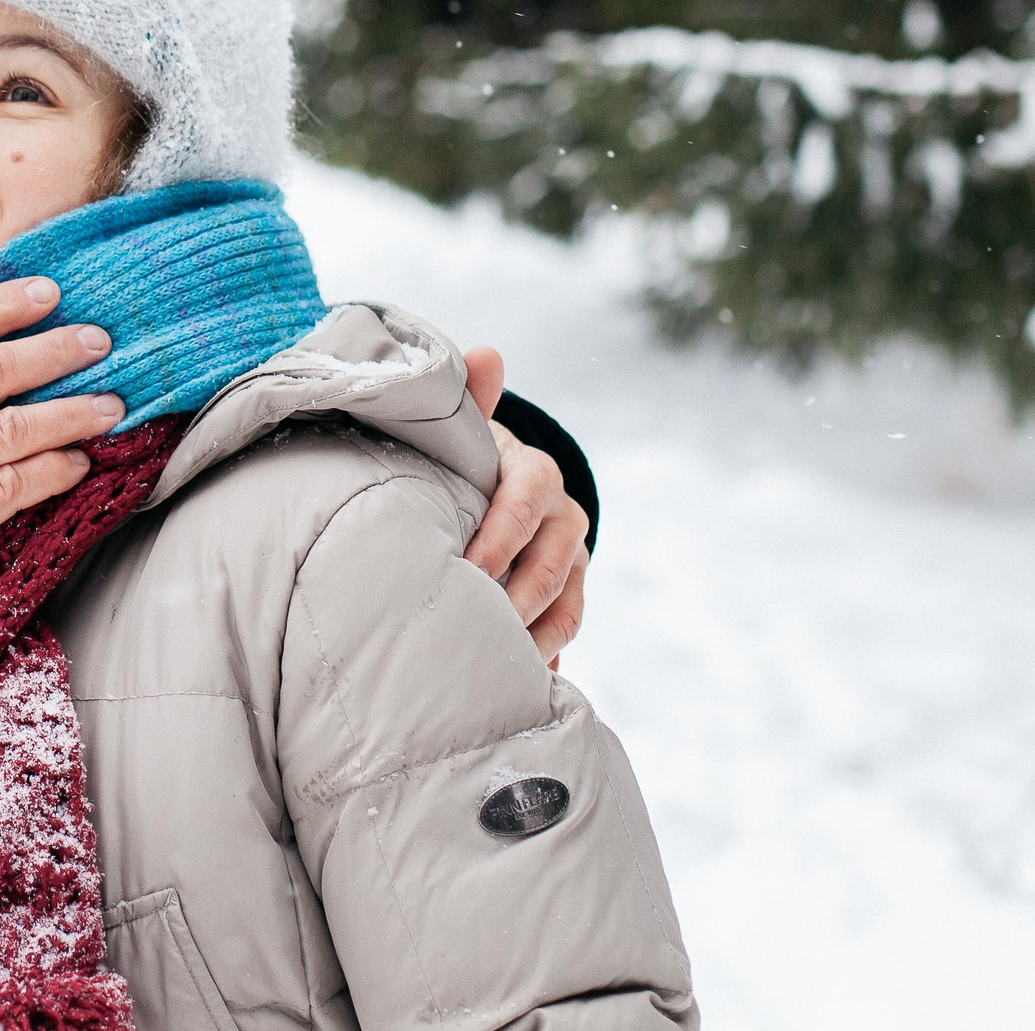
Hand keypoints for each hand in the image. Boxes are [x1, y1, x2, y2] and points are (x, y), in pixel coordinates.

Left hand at [457, 347, 588, 663]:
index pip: (524, 505)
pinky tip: (512, 681)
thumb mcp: (463, 431)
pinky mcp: (569, 596)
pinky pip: (564, 632)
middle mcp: (562, 517)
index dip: (498, 538)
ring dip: (528, 634)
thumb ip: (469, 397)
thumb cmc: (462, 460)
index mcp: (534, 475)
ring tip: (491, 661)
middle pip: (549, 565)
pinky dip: (541, 657)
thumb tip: (487, 353)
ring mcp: (571, 560)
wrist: (485, 487)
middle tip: (473, 626)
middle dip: (513, 598)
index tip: (465, 568)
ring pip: (563, 605)